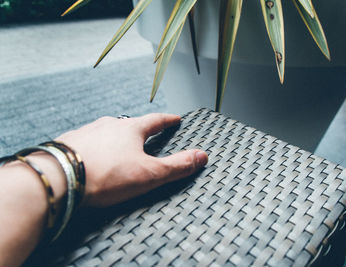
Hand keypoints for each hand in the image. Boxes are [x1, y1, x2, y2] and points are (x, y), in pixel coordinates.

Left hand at [56, 113, 207, 207]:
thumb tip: (202, 156)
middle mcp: (108, 125)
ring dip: (115, 138)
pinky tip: (92, 158)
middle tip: (146, 135)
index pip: (155, 120)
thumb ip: (177, 165)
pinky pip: (87, 142)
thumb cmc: (106, 174)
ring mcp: (87, 132)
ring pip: (106, 132)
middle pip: (129, 124)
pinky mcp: (68, 143)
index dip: (167, 120)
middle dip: (139, 130)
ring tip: (118, 149)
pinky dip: (95, 148)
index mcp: (130, 129)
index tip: (175, 118)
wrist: (60, 177)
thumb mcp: (149, 173)